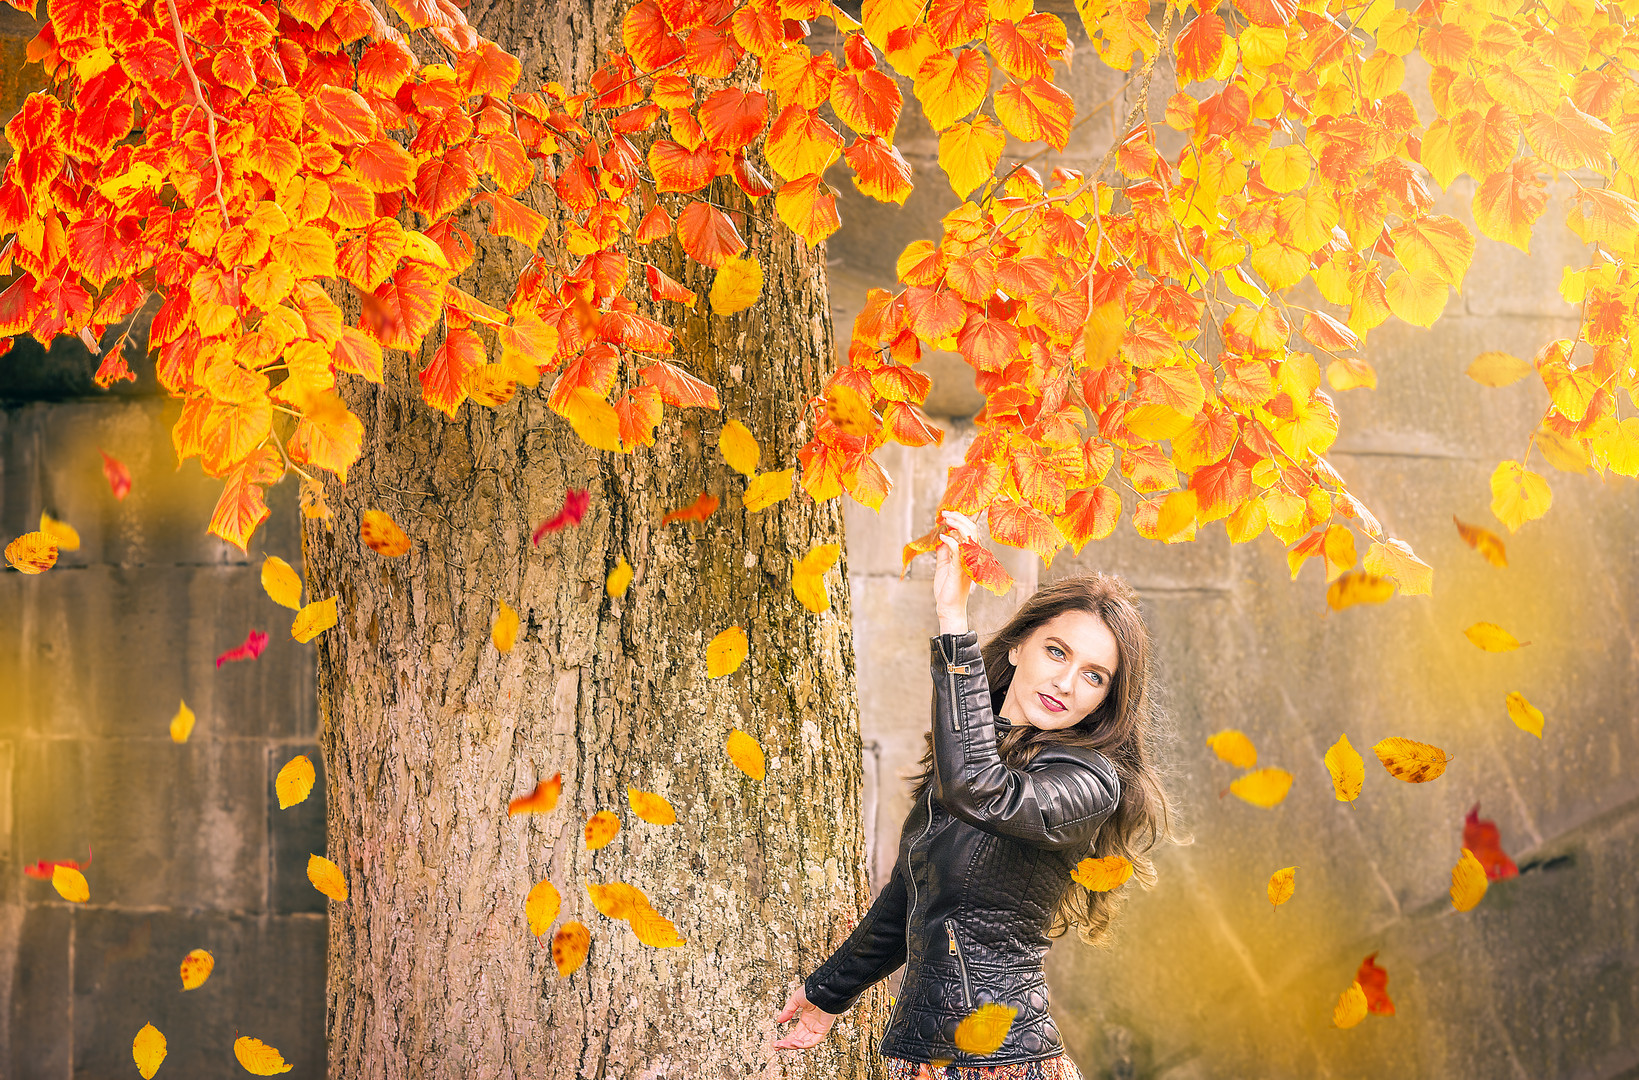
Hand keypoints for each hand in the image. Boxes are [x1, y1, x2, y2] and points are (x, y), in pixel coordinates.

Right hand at [772, 983, 838, 1049]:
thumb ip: (788, 1011)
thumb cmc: (813, 991)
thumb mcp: (796, 1000)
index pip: (795, 1034)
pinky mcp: (822, 1030)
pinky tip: (794, 1042)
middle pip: (798, 1040)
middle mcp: (811, 1025)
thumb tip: (779, 1020)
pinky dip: (803, 1044)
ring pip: (804, 1043)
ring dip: (793, 1045)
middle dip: (787, 1044)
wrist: (823, 989)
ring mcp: (817, 1028)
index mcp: (806, 1018)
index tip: (776, 1044)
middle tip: (777, 1046)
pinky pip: (812, 1042)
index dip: (786, 1040)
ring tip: (783, 1044)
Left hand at [933, 509, 981, 634]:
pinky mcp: (960, 568)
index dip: (960, 520)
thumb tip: (942, 537)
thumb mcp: (943, 565)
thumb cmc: (947, 588)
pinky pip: (958, 549)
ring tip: (945, 519)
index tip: (947, 515)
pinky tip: (942, 537)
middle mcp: (972, 556)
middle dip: (959, 517)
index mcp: (969, 555)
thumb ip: (944, 551)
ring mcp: (968, 561)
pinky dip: (950, 540)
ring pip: (969, 536)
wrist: (948, 606)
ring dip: (956, 524)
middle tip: (945, 513)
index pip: (970, 532)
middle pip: (972, 529)